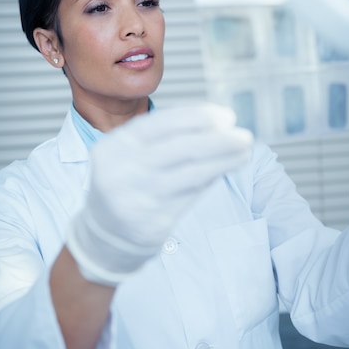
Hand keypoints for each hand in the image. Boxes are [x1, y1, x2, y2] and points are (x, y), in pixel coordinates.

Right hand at [67, 104, 252, 285]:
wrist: (104, 232)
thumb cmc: (126, 181)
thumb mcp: (130, 153)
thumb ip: (164, 138)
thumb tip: (215, 124)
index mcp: (115, 145)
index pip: (160, 124)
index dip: (196, 117)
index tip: (225, 116)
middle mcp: (123, 171)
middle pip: (180, 149)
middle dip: (218, 140)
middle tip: (243, 134)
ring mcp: (138, 198)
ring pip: (191, 174)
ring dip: (223, 160)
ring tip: (244, 151)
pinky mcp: (153, 221)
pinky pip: (191, 194)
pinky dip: (211, 178)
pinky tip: (226, 168)